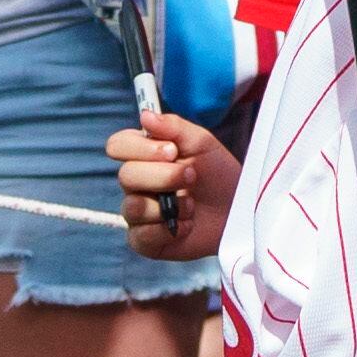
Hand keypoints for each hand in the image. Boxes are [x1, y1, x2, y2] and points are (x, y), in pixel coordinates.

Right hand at [108, 109, 236, 259]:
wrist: (239, 210)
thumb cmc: (218, 174)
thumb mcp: (202, 143)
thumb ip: (173, 127)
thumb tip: (145, 116)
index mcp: (143, 155)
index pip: (117, 145)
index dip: (140, 148)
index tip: (172, 151)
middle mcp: (135, 184)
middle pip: (126, 176)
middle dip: (164, 176)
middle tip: (192, 176)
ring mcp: (138, 213)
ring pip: (132, 207)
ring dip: (168, 205)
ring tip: (191, 205)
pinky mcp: (145, 240)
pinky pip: (141, 235)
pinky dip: (168, 229)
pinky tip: (187, 224)